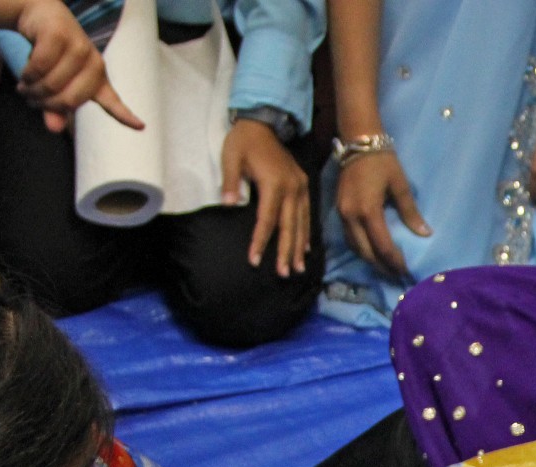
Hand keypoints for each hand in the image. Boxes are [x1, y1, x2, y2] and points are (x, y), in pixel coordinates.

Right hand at [11, 0, 142, 132]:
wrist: (41, 17)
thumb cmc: (52, 56)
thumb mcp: (55, 84)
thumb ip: (56, 108)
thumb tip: (54, 129)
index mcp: (98, 80)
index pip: (113, 102)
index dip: (125, 116)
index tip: (141, 127)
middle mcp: (94, 64)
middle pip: (69, 100)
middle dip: (45, 104)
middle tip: (32, 100)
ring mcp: (78, 48)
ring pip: (52, 83)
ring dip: (32, 90)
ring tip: (24, 88)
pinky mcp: (59, 35)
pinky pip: (39, 66)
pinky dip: (27, 75)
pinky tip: (24, 76)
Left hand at [221, 117, 311, 276]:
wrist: (262, 123)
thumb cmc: (243, 141)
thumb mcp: (231, 158)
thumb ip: (231, 182)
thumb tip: (228, 204)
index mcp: (274, 183)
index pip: (267, 219)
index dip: (261, 241)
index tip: (255, 260)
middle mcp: (292, 188)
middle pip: (289, 226)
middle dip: (286, 252)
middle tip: (285, 274)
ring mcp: (301, 187)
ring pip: (301, 223)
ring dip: (299, 247)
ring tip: (298, 268)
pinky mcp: (303, 185)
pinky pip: (306, 214)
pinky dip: (306, 232)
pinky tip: (306, 248)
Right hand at [337, 148, 429, 279]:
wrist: (358, 142)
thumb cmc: (383, 162)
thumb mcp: (400, 186)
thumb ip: (411, 212)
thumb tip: (425, 234)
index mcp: (368, 211)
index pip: (382, 246)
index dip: (395, 261)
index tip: (406, 270)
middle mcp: (351, 216)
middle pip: (366, 253)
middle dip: (382, 266)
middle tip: (397, 275)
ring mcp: (342, 214)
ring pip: (355, 248)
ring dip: (370, 260)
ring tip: (386, 268)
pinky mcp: (339, 210)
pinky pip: (349, 238)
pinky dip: (361, 249)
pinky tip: (373, 253)